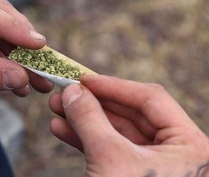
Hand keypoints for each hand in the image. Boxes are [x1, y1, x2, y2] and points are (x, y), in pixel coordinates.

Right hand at [49, 75, 208, 175]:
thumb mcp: (110, 158)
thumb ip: (90, 119)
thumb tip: (72, 91)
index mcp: (189, 146)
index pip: (149, 99)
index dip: (114, 85)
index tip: (84, 79)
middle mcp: (175, 153)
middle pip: (129, 114)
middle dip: (93, 103)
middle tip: (65, 93)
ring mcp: (152, 166)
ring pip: (115, 132)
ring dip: (84, 120)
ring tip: (57, 110)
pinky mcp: (132, 176)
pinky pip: (108, 150)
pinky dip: (84, 139)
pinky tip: (62, 130)